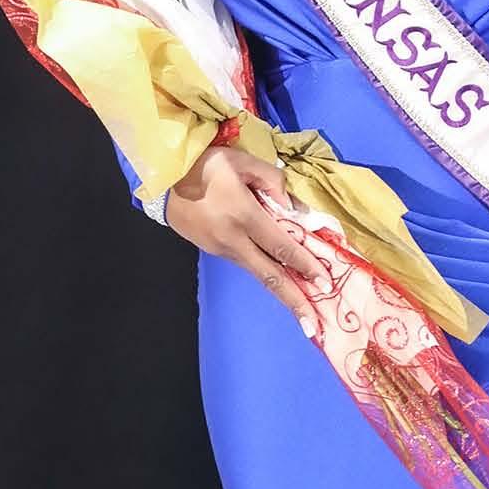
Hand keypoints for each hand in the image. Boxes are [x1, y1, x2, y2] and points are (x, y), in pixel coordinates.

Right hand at [162, 142, 332, 332]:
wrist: (162, 176)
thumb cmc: (204, 164)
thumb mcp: (242, 161)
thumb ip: (272, 180)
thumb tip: (292, 207)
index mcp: (243, 215)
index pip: (282, 247)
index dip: (306, 266)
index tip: (326, 283)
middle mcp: (233, 240)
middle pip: (270, 277)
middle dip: (294, 302)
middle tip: (313, 327)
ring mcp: (220, 249)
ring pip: (258, 273)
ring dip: (281, 291)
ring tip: (302, 306)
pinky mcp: (212, 250)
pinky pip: (245, 261)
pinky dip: (265, 271)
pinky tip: (278, 276)